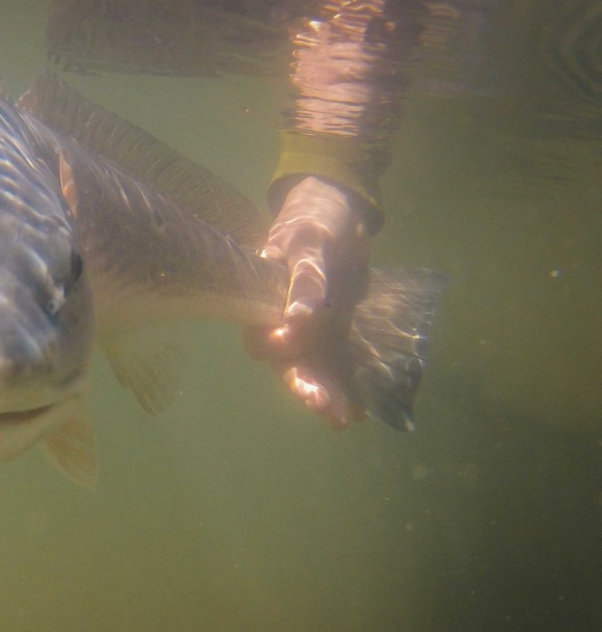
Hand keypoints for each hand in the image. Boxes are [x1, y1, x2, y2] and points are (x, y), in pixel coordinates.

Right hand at [244, 176, 370, 427]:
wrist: (339, 211)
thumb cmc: (315, 220)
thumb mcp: (310, 242)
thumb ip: (305, 280)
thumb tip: (295, 319)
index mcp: (266, 301)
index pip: (263, 336)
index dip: (277, 351)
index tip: (294, 350)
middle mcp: (285, 322)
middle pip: (290, 364)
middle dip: (309, 388)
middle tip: (332, 412)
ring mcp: (312, 330)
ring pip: (316, 370)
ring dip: (331, 396)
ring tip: (350, 419)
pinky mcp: (337, 333)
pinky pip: (341, 363)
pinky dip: (352, 384)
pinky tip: (366, 406)